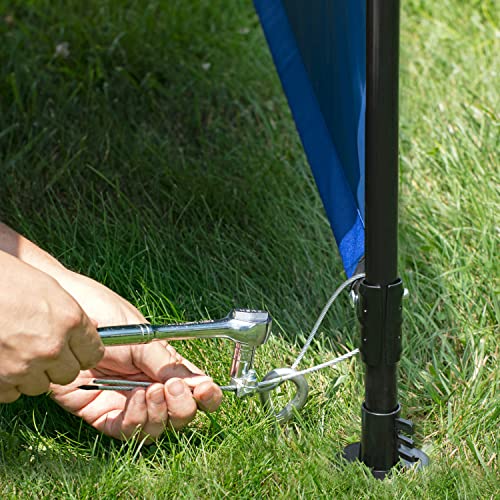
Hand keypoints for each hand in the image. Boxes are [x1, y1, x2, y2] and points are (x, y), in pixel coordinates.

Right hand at [0, 252, 103, 402]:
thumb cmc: (8, 281)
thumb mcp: (51, 289)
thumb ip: (71, 315)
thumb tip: (90, 327)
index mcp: (70, 322)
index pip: (93, 355)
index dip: (84, 352)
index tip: (77, 350)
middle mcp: (51, 348)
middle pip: (68, 375)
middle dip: (58, 365)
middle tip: (43, 349)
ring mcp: (23, 366)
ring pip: (40, 386)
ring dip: (32, 374)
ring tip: (18, 350)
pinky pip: (12, 392)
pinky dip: (8, 382)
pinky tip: (3, 359)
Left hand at [51, 270, 222, 439]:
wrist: (63, 318)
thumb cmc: (104, 315)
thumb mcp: (141, 334)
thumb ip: (165, 361)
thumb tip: (195, 382)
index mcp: (165, 364)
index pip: (195, 387)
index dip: (207, 396)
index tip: (207, 391)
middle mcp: (150, 386)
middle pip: (179, 415)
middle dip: (182, 408)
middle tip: (172, 389)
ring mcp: (126, 402)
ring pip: (154, 429)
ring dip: (159, 414)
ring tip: (149, 391)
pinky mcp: (101, 413)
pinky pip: (125, 431)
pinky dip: (135, 422)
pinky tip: (134, 400)